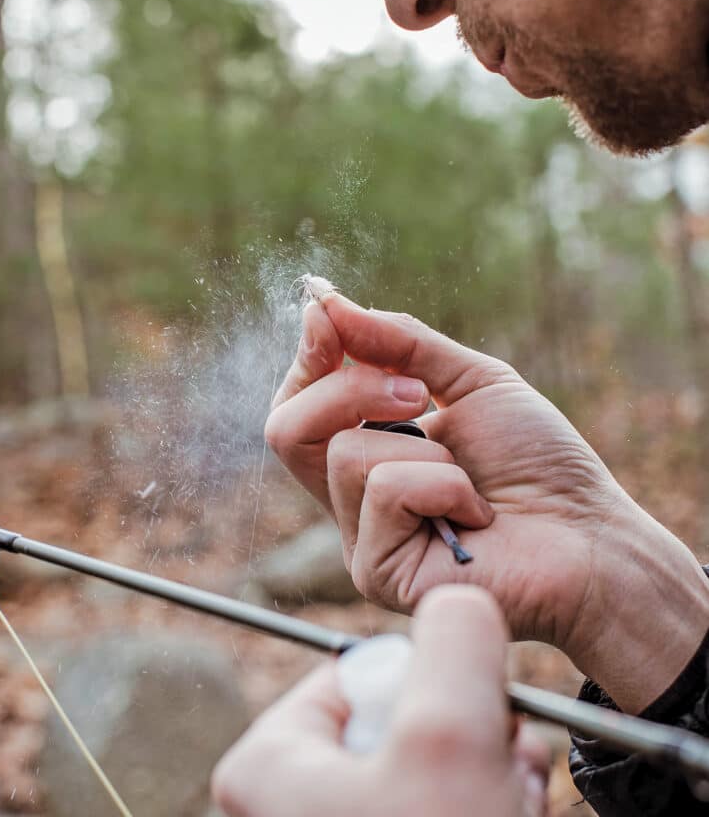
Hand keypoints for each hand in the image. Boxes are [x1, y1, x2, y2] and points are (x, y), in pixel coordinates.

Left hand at [212, 587, 548, 816]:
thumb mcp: (450, 733)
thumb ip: (455, 637)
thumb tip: (459, 600)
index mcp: (267, 765)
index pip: (359, 672)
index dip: (427, 686)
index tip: (461, 728)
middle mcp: (290, 804)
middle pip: (399, 721)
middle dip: (468, 740)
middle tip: (500, 776)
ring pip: (430, 771)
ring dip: (487, 780)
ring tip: (508, 806)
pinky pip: (439, 807)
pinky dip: (483, 810)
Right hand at [266, 294, 708, 712]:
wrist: (589, 536)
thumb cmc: (539, 462)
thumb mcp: (471, 381)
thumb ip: (401, 344)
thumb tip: (328, 305)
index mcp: (370, 450)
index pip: (300, 402)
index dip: (308, 356)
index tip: (327, 313)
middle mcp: (353, 495)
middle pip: (287, 428)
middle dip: (349, 389)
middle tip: (418, 393)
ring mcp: (361, 536)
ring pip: (344, 454)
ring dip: (426, 448)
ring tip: (471, 479)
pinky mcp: (377, 571)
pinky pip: (384, 490)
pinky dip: (443, 484)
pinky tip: (475, 515)